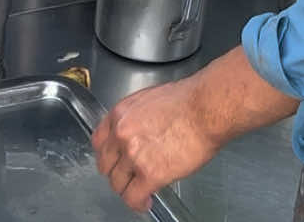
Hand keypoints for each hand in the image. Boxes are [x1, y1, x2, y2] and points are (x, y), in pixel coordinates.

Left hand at [92, 76, 220, 213]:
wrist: (205, 108)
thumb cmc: (187, 100)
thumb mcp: (150, 99)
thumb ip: (135, 118)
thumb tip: (136, 133)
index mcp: (120, 114)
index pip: (98, 142)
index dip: (107, 155)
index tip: (114, 161)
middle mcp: (121, 134)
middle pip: (106, 166)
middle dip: (117, 174)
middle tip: (128, 177)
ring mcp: (133, 155)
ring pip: (118, 184)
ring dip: (128, 189)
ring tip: (139, 191)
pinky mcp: (150, 174)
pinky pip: (133, 197)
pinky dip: (139, 203)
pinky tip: (146, 201)